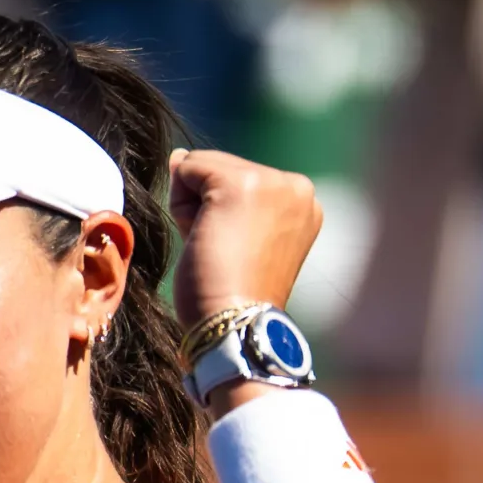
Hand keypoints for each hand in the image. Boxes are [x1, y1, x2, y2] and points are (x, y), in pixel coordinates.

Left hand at [166, 148, 322, 326]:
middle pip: (222, 167)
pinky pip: (189, 168)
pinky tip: (203, 237)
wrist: (236, 325)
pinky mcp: (242, 184)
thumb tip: (179, 156)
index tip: (239, 254)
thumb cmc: (232, 295)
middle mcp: (296, 186)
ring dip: (193, 207)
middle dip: (207, 206)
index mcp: (303, 201)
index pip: (241, 178)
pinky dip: (181, 204)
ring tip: (218, 248)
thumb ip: (214, 195)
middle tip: (225, 254)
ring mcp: (272, 182)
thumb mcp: (235, 236)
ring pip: (203, 166)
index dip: (222, 214)